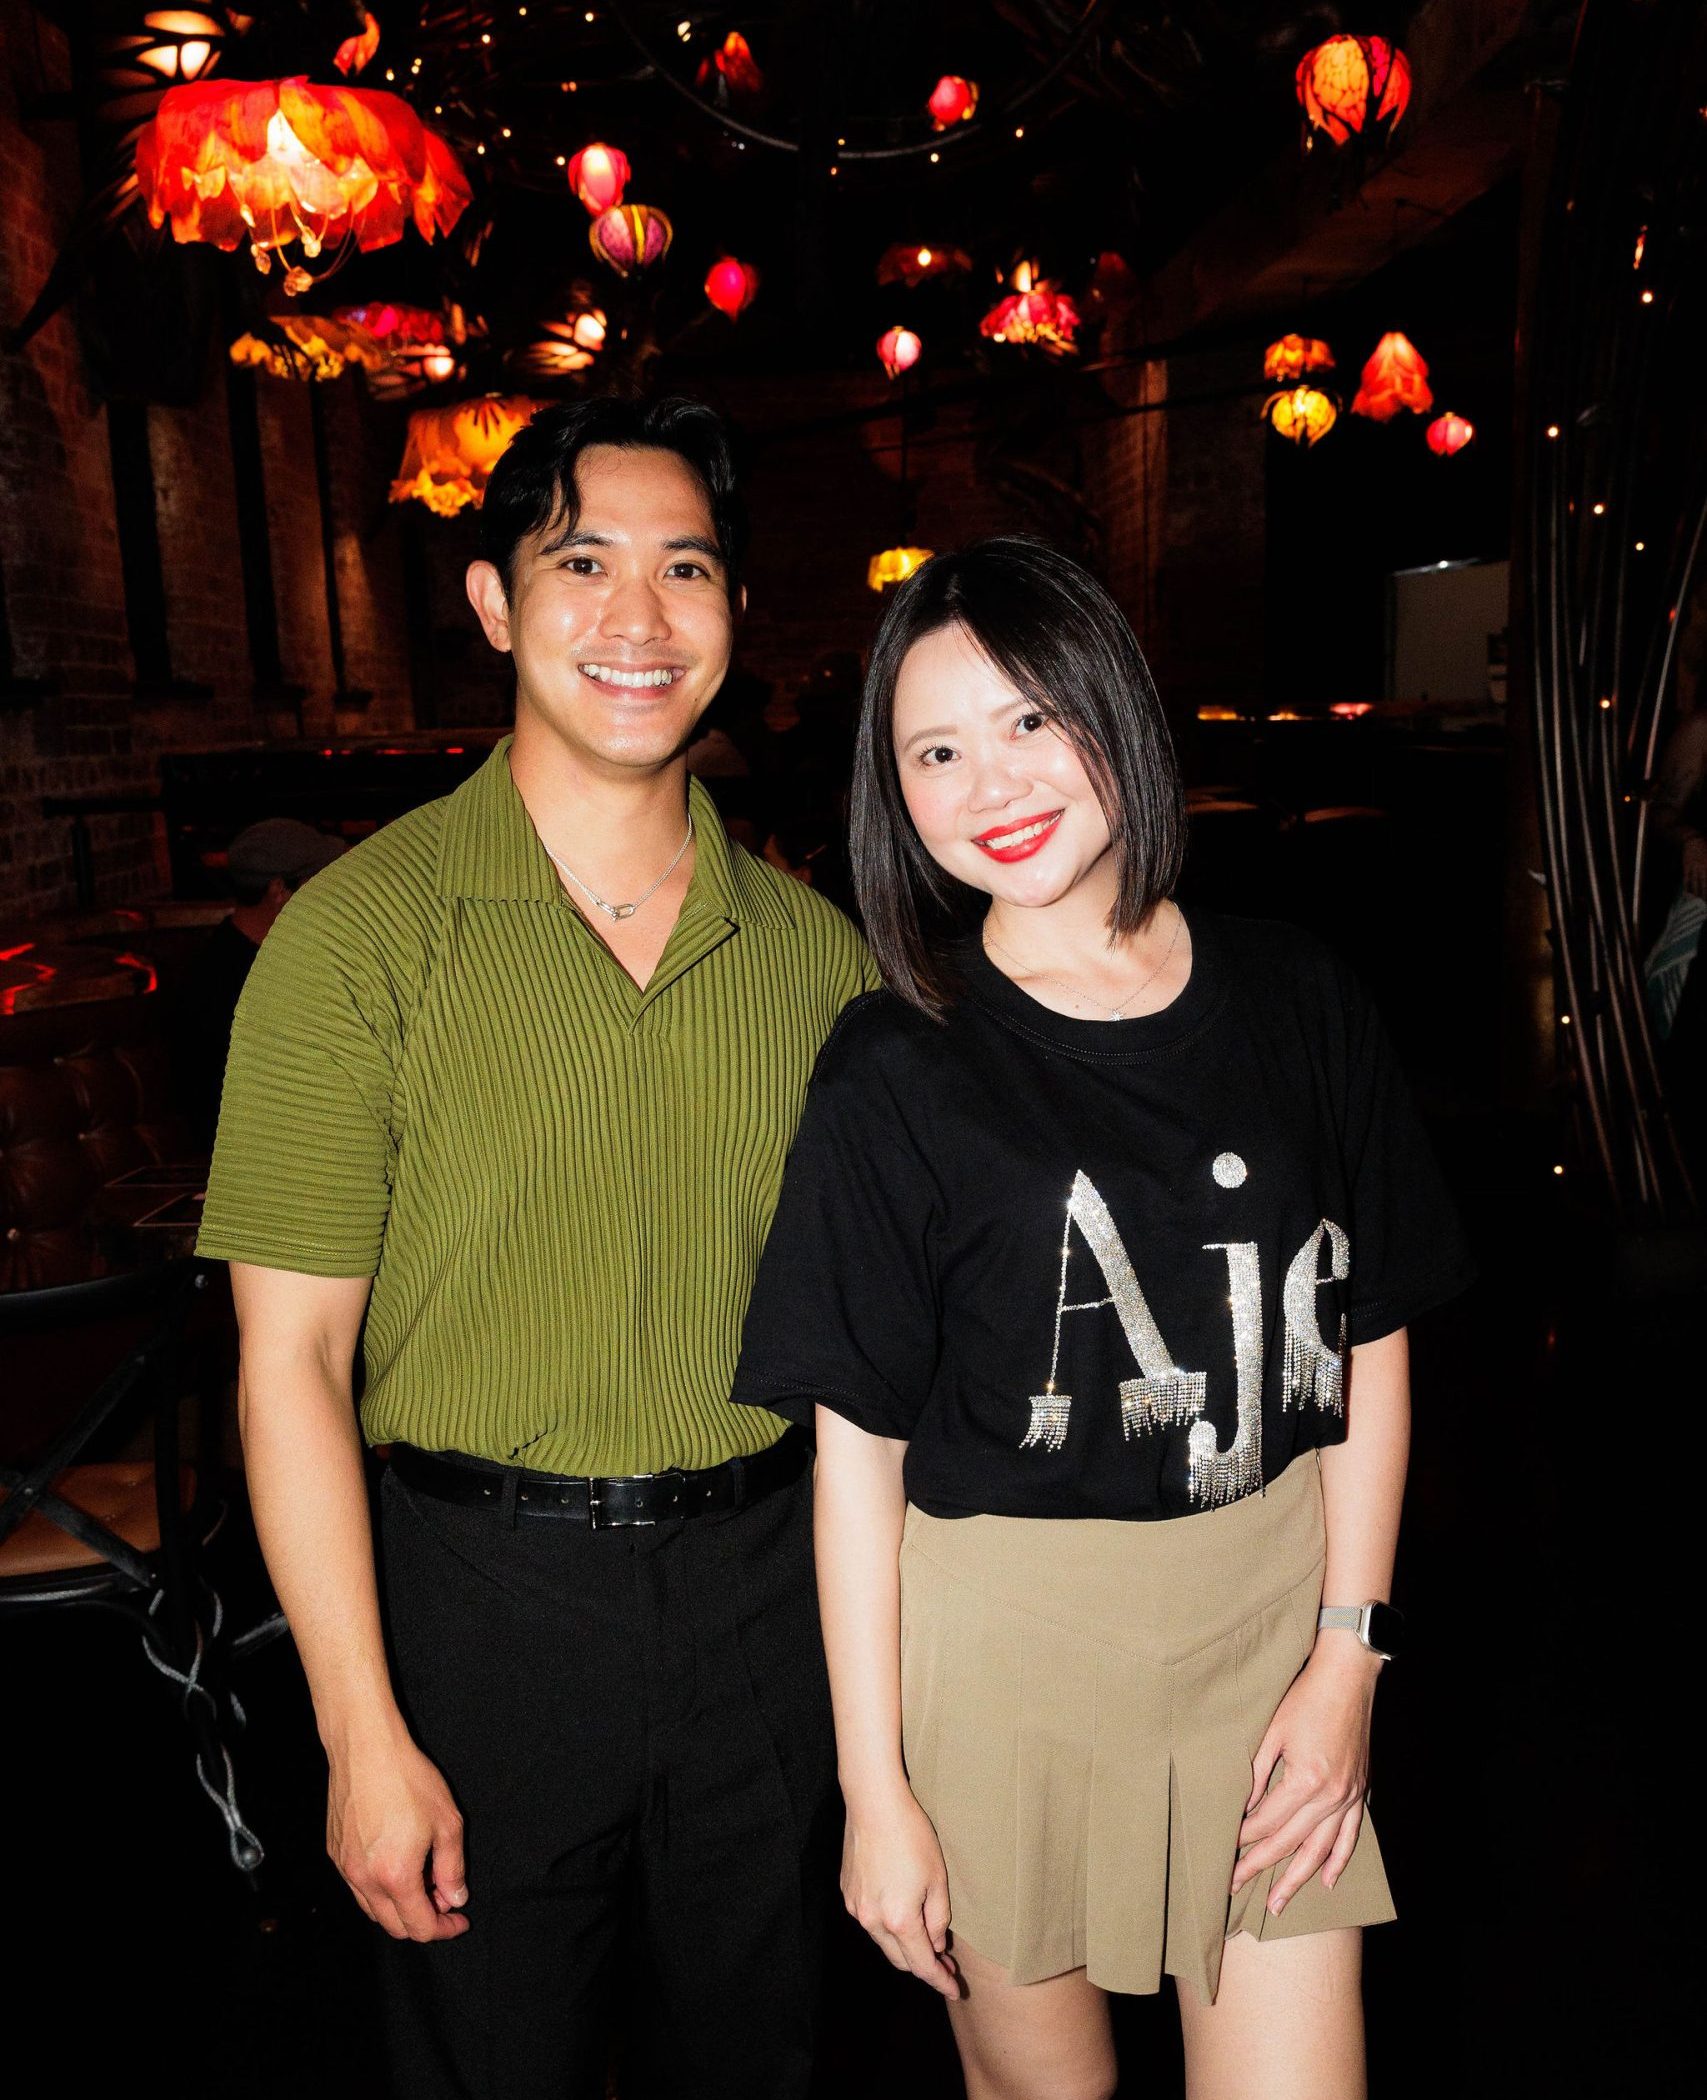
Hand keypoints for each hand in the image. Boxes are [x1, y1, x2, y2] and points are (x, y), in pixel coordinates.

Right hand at [326, 1717, 469, 1941]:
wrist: (366, 1749)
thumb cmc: (408, 1779)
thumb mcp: (447, 1822)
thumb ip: (452, 1868)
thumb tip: (455, 1897)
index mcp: (396, 1876)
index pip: (420, 1927)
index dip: (444, 1929)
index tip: (459, 1919)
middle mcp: (364, 1879)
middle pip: (394, 1927)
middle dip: (423, 1921)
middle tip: (444, 1897)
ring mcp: (345, 1868)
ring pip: (373, 1909)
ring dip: (399, 1907)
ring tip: (423, 1877)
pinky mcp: (334, 1853)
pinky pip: (357, 1886)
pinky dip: (379, 1889)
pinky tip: (396, 1862)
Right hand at [840, 1788, 960, 1996]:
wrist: (874, 1804)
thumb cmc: (911, 1836)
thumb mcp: (937, 1878)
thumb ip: (938, 1918)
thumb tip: (936, 1944)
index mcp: (900, 1920)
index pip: (922, 1965)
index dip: (940, 1980)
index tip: (953, 1989)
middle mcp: (872, 1921)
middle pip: (900, 1960)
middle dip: (923, 1965)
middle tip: (945, 1962)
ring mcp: (856, 1908)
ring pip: (883, 1941)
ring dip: (903, 1944)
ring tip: (924, 1934)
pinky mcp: (847, 1893)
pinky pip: (870, 1919)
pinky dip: (886, 1923)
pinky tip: (899, 1906)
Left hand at [1231, 1640, 1378, 1916]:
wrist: (1348, 1677)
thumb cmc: (1305, 1697)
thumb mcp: (1271, 1731)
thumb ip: (1254, 1772)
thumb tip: (1240, 1808)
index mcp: (1305, 1779)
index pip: (1266, 1822)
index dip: (1242, 1839)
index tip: (1223, 1851)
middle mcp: (1330, 1795)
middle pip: (1289, 1842)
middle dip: (1259, 1866)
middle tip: (1235, 1885)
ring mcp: (1348, 1796)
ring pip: (1320, 1850)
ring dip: (1297, 1879)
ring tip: (1277, 1903)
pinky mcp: (1359, 1791)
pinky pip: (1350, 1836)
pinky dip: (1337, 1861)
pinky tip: (1325, 1881)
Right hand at [1683, 835, 1706, 899]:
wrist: (1693, 839)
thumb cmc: (1705, 846)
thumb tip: (1706, 877)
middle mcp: (1702, 868)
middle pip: (1704, 884)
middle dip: (1705, 894)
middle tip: (1705, 902)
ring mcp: (1693, 868)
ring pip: (1695, 882)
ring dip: (1697, 892)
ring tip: (1698, 900)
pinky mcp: (1686, 867)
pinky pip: (1686, 878)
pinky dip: (1686, 886)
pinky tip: (1687, 893)